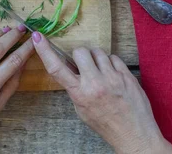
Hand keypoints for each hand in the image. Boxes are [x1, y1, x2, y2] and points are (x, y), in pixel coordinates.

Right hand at [31, 32, 171, 153]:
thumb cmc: (106, 123)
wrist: (134, 133)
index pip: (57, 68)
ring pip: (98, 52)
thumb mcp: (82, 109)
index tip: (37, 37)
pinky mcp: (126, 75)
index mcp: (80, 94)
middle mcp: (95, 83)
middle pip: (80, 51)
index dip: (45, 51)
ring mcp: (112, 78)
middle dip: (80, 55)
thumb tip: (71, 68)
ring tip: (101, 72)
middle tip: (84, 65)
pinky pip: (114, 57)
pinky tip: (113, 75)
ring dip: (96, 58)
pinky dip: (111, 63)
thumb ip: (75, 88)